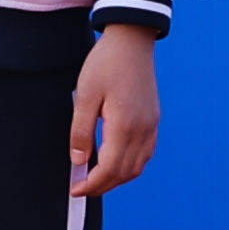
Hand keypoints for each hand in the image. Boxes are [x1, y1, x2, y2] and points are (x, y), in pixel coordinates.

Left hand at [69, 18, 159, 196]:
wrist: (132, 39)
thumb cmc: (105, 63)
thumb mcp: (84, 95)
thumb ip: (81, 131)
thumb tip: (78, 162)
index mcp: (125, 125)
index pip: (109, 168)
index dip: (91, 184)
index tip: (74, 190)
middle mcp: (143, 129)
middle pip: (125, 173)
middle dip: (103, 186)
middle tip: (81, 188)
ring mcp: (151, 125)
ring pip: (138, 166)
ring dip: (117, 178)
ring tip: (96, 178)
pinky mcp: (154, 119)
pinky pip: (145, 153)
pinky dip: (130, 165)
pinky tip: (115, 161)